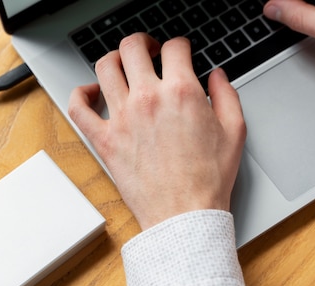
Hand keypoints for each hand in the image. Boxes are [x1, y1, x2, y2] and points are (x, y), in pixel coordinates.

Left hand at [68, 34, 245, 229]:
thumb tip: (217, 76)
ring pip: (104, 67)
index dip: (179, 45)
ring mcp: (122, 119)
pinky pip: (79, 108)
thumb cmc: (207, 180)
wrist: (184, 214)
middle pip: (133, 47)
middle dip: (143, 42)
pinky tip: (91, 93)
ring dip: (113, 59)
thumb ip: (226, 95)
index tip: (180, 53)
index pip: (175, 48)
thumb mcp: (234, 132)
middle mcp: (148, 99)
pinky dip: (80, 95)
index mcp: (181, 93)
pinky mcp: (105, 141)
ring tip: (122, 65)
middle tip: (149, 51)